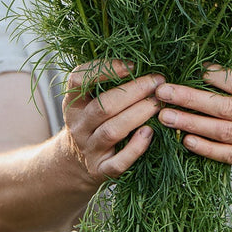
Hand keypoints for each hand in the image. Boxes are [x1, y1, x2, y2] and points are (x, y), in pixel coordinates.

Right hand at [61, 60, 164, 183]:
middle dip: (134, 91)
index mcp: (73, 102)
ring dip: (138, 114)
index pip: (78, 79)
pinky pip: (118, 162)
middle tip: (158, 82)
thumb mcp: (89, 101)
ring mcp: (88, 149)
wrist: (77, 162)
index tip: (132, 65)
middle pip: (103, 106)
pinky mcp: (101, 170)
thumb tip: (142, 61)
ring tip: (158, 103)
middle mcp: (78, 125)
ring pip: (112, 130)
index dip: (104, 69)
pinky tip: (150, 133)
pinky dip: (136, 148)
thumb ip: (106, 83)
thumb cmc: (93, 122)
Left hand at [154, 66, 231, 179]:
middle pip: (221, 106)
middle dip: (189, 98)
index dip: (215, 76)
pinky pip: (227, 156)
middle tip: (162, 90)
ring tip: (164, 115)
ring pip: (219, 131)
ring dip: (189, 123)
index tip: (194, 68)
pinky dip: (205, 149)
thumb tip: (224, 72)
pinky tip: (185, 140)